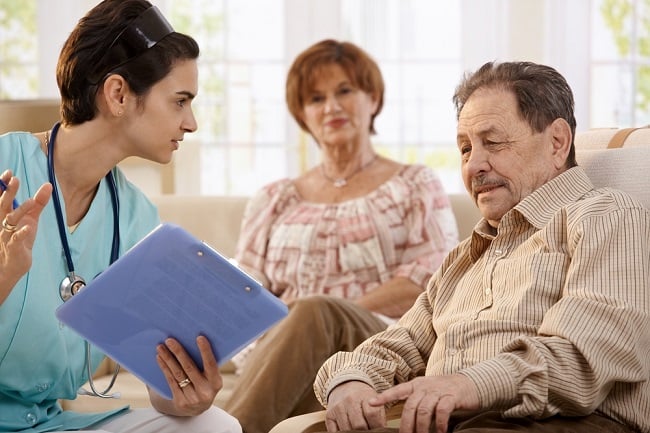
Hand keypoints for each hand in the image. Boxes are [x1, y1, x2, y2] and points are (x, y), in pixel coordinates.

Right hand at [0, 171, 51, 303]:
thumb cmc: (20, 238)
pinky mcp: (14, 248)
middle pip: (2, 205)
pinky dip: (22, 233)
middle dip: (8, 193)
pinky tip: (28, 227)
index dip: (3, 186)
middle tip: (14, 179)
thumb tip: (48, 185)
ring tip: (31, 201)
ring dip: (20, 211)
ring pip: (10, 221)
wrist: (13, 264)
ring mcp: (6, 235)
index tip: (9, 173)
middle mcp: (2, 223)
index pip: (1, 197)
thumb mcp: (30, 218)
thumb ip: (38, 202)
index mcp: (4, 214)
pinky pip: (16, 240)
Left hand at [151, 335, 222, 415]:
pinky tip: (160, 359)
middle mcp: (205, 392)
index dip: (205, 351)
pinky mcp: (180, 402)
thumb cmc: (204, 385)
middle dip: (178, 352)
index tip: (199, 337)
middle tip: (169, 340)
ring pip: (177, 374)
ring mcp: (192, 399)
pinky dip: (165, 368)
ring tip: (161, 347)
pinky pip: (171, 381)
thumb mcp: (210, 378)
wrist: (196, 410)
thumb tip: (197, 340)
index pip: (211, 364)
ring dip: (168, 358)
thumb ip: (206, 364)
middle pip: (189, 368)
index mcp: (216, 383)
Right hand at [325, 381, 385, 431]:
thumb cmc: (362, 396)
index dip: (376, 425)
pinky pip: (335, 431)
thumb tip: (382, 430)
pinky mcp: (329, 415)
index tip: (377, 428)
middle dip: (366, 431)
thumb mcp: (374, 400)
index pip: (372, 414)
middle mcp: (349, 400)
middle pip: (359, 425)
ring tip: (359, 430)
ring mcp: (338, 408)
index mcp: (363, 395)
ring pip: (347, 430)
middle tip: (368, 430)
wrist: (345, 386)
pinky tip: (349, 429)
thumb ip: (379, 415)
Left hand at [368, 374, 479, 432]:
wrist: (469, 383)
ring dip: (421, 427)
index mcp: (416, 384)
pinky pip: (442, 410)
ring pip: (424, 410)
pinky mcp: (451, 397)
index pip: (397, 390)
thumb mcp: (427, 391)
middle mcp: (425, 386)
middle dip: (406, 425)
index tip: (370, 403)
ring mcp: (438, 391)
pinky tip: (440, 432)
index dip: (384, 397)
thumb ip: (416, 401)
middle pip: (410, 406)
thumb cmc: (444, 391)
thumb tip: (405, 421)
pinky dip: (439, 423)